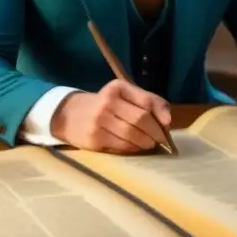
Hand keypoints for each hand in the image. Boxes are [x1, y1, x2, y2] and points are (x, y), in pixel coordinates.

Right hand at [51, 80, 171, 152]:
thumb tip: (167, 121)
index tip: (167, 125)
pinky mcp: (94, 138)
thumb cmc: (104, 105)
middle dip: (156, 132)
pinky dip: (133, 149)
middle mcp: (108, 101)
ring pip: (132, 135)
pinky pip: (121, 146)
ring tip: (148, 144)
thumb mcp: (122, 96)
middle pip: (141, 119)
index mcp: (118, 87)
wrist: (69, 114)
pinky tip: (134, 147)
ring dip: (145, 143)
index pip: (147, 100)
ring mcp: (99, 120)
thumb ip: (147, 102)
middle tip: (160, 140)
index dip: (161, 114)